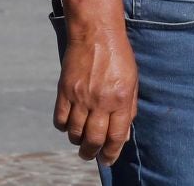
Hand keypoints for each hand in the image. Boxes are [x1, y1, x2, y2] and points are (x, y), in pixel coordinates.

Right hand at [54, 21, 137, 165]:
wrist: (96, 33)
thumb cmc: (119, 56)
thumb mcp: (133, 81)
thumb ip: (129, 108)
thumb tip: (123, 133)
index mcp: (121, 99)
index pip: (116, 136)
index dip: (112, 153)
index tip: (108, 160)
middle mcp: (100, 101)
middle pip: (93, 139)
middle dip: (92, 153)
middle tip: (91, 155)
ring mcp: (80, 97)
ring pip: (75, 133)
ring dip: (78, 141)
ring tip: (81, 141)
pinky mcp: (64, 92)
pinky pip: (60, 120)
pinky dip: (64, 127)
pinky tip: (70, 125)